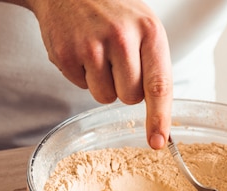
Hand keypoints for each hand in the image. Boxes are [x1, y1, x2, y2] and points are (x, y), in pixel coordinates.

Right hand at [26, 0, 171, 148]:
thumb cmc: (114, 11)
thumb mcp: (144, 27)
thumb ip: (155, 67)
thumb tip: (161, 118)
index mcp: (149, 32)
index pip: (158, 85)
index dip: (159, 118)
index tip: (157, 142)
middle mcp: (121, 38)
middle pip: (130, 98)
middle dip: (126, 88)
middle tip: (118, 61)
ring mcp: (90, 46)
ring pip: (105, 98)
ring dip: (103, 84)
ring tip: (98, 53)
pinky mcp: (66, 54)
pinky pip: (81, 88)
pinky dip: (82, 76)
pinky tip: (81, 50)